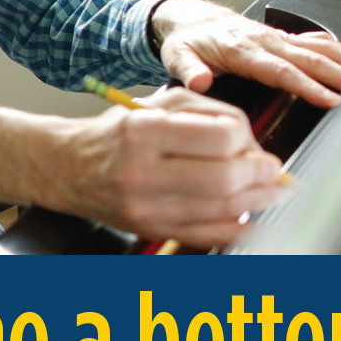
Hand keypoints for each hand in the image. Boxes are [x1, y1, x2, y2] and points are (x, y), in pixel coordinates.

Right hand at [42, 87, 288, 248]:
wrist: (68, 168)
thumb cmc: (116, 134)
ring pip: (222, 211)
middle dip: (260, 175)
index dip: (248, 140)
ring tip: (272, 192)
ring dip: (258, 202)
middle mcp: (143, 172)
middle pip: (225, 179)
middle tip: (272, 170)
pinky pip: (208, 236)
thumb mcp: (156, 104)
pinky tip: (255, 218)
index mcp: (145, 131)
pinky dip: (239, 230)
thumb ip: (207, 112)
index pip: (219, 138)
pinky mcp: (151, 229)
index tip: (252, 142)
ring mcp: (146, 207)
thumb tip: (251, 141)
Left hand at [152, 0, 340, 107]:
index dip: (308, 85)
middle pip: (311, 59)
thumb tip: (199, 82)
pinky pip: (318, 43)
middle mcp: (266, 41)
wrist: (189, 18)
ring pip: (320, 48)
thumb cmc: (187, 40)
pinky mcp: (284, 39)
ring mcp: (278, 38)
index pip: (282, 70)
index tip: (331, 99)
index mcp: (243, 49)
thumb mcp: (177, 56)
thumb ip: (188, 71)